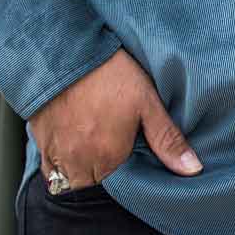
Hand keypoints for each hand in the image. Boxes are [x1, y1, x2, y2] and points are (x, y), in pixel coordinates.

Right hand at [28, 48, 199, 190]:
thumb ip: (167, 139)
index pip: (121, 181)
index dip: (125, 164)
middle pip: (95, 182)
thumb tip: (193, 170)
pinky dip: (59, 162)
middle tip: (108, 138)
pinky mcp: (40, 145)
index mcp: (110, 157)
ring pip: (71, 179)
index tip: (126, 144)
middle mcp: (81, 164)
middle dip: (103, 168)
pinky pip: (50, 169)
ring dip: (81, 168)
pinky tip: (70, 139)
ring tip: (89, 139)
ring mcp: (57, 156)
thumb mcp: (147, 101)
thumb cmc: (109, 74)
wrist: (64, 53)